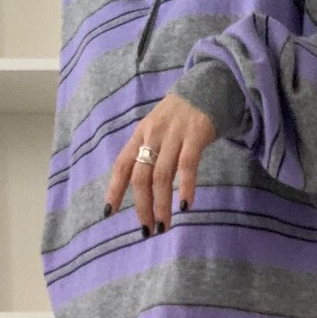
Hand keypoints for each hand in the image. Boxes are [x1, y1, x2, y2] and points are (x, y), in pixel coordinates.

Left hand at [103, 92, 216, 234]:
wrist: (208, 87)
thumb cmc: (180, 117)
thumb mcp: (158, 131)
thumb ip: (150, 154)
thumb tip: (144, 190)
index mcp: (140, 135)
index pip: (122, 165)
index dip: (114, 189)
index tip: (109, 213)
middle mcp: (153, 135)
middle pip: (141, 175)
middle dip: (142, 206)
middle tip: (148, 230)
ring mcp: (174, 135)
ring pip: (162, 175)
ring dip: (161, 204)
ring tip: (164, 225)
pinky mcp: (196, 135)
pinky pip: (188, 165)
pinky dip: (185, 187)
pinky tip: (185, 205)